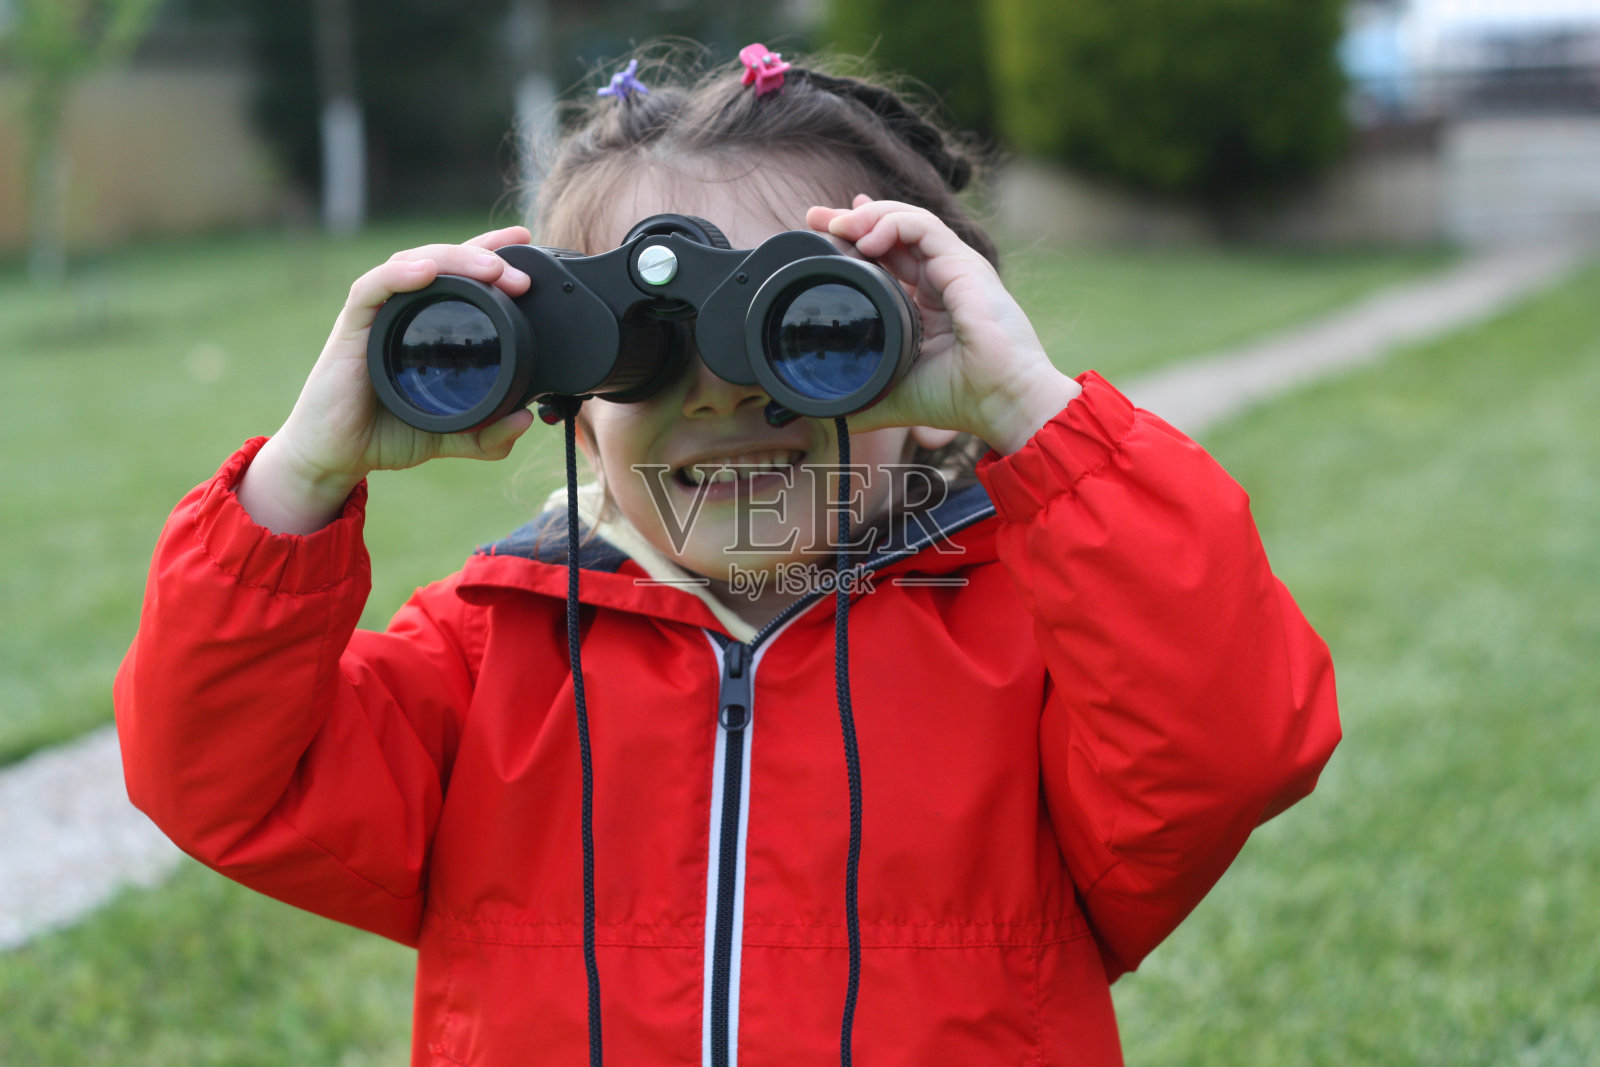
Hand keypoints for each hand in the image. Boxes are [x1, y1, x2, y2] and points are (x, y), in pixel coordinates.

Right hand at [238, 225, 537, 533]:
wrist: (335, 457)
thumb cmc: (383, 434)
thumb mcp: (450, 436)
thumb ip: (487, 434)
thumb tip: (526, 420)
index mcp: (426, 324)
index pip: (460, 275)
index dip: (489, 252)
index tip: (524, 241)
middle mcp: (401, 311)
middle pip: (442, 262)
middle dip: (483, 257)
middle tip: (520, 273)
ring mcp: (376, 316)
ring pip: (412, 265)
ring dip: (453, 260)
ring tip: (490, 268)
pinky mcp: (351, 328)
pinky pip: (372, 289)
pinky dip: (399, 275)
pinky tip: (425, 272)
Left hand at [806, 197, 1080, 453]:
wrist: (1001, 400)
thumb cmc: (959, 398)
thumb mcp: (893, 394)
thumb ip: (859, 397)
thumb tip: (818, 411)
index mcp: (924, 304)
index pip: (886, 258)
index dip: (854, 241)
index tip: (818, 236)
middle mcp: (939, 279)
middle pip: (891, 233)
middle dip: (851, 219)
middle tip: (815, 217)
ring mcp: (952, 268)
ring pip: (907, 220)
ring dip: (868, 216)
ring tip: (835, 225)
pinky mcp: (964, 263)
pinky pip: (924, 226)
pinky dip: (892, 223)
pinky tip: (867, 240)